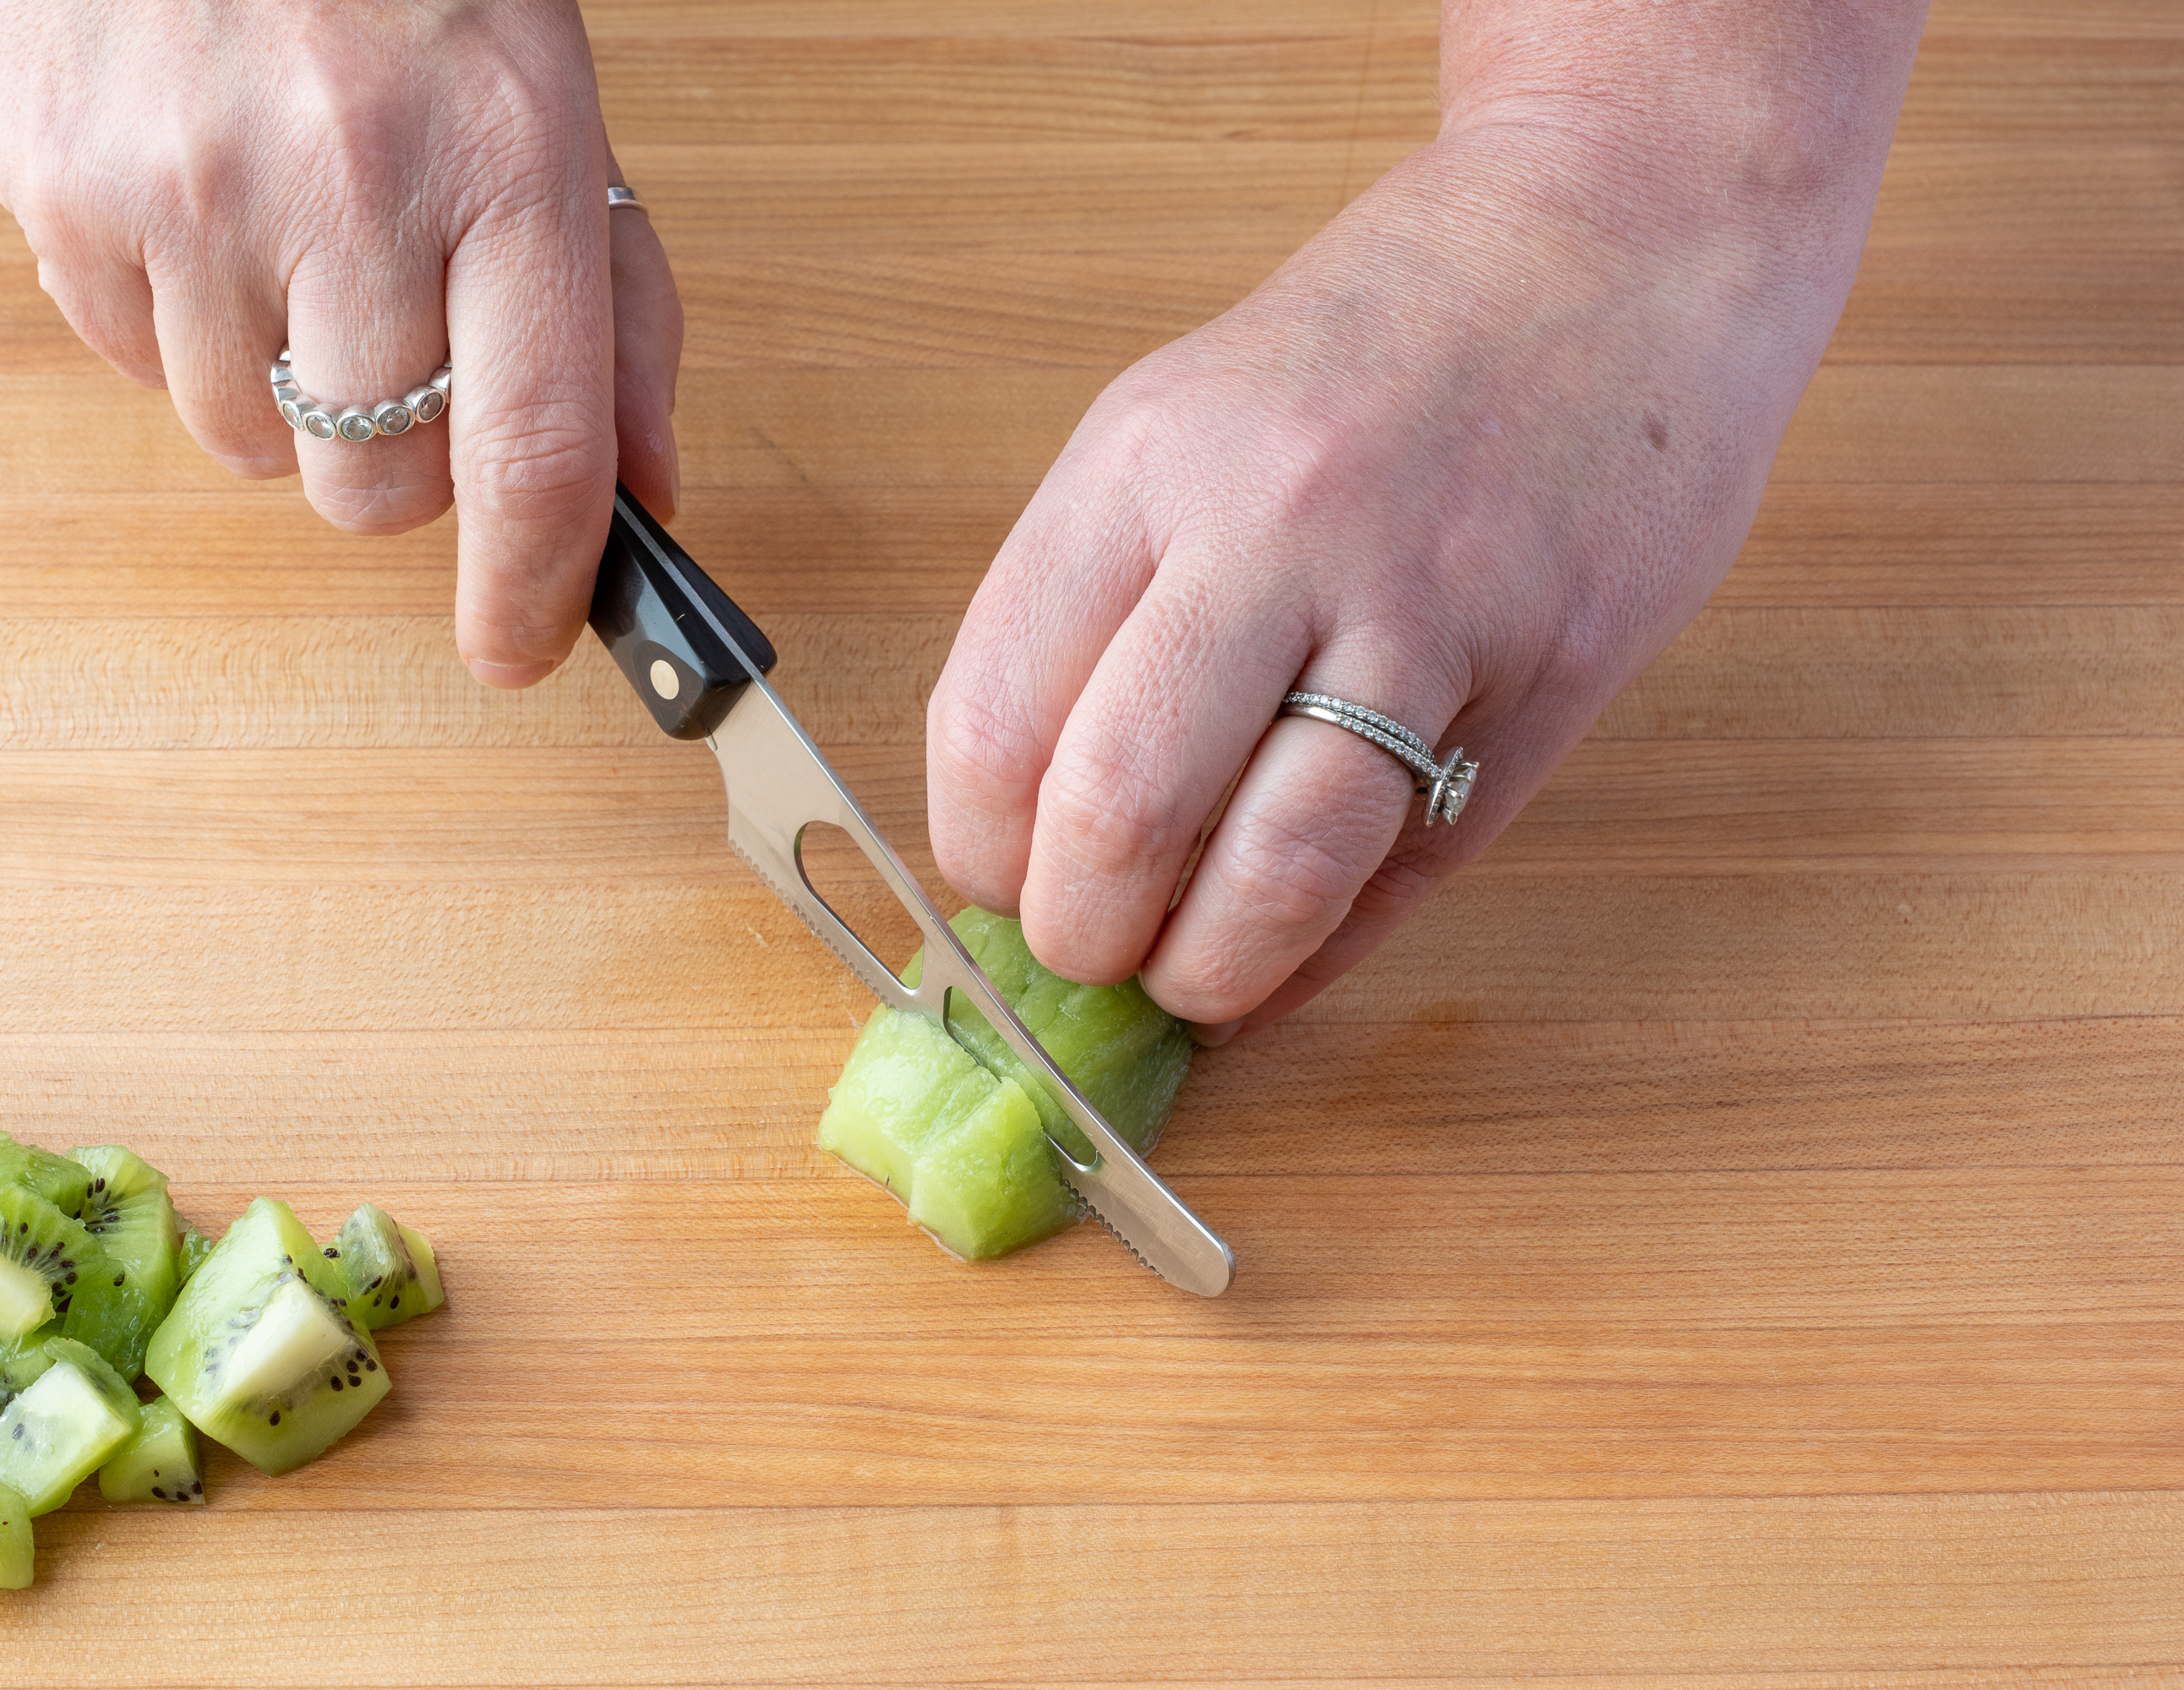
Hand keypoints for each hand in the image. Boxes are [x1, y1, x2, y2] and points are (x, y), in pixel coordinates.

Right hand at [0, 0, 680, 684]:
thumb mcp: (561, 118)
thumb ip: (617, 318)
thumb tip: (641, 495)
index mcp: (508, 163)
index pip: (533, 452)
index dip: (532, 590)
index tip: (520, 651)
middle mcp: (347, 183)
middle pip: (379, 490)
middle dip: (405, 468)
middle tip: (404, 354)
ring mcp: (190, 189)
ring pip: (253, 452)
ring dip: (290, 399)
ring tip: (300, 252)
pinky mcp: (63, 189)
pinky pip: (138, 372)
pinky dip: (186, 332)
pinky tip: (213, 215)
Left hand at [927, 118, 1891, 1041]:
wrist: (1626, 234)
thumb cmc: (1383, 341)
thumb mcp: (1185, 419)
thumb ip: (1104, 602)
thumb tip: (1032, 819)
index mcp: (1146, 466)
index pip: (995, 717)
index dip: (978, 849)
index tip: (999, 883)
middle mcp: (1271, 535)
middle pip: (1119, 812)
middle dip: (1080, 937)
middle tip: (1090, 954)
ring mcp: (1420, 612)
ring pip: (1277, 872)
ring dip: (1210, 972)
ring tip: (1193, 979)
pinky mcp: (1542, 683)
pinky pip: (1408, 870)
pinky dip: (1327, 951)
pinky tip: (1289, 959)